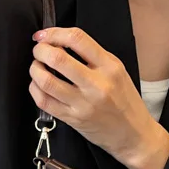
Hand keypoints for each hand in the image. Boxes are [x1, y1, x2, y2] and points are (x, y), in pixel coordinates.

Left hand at [30, 27, 168, 168]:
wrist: (133, 135)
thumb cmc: (125, 103)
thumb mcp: (118, 72)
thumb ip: (94, 57)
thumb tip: (61, 43)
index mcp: (109, 67)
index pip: (77, 39)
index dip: (54, 33)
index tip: (45, 35)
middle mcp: (96, 85)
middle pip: (58, 58)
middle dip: (40, 50)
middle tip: (38, 50)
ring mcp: (83, 104)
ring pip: (46, 81)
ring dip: (35, 69)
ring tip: (37, 67)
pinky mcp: (73, 119)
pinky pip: (45, 101)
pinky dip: (35, 89)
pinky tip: (38, 85)